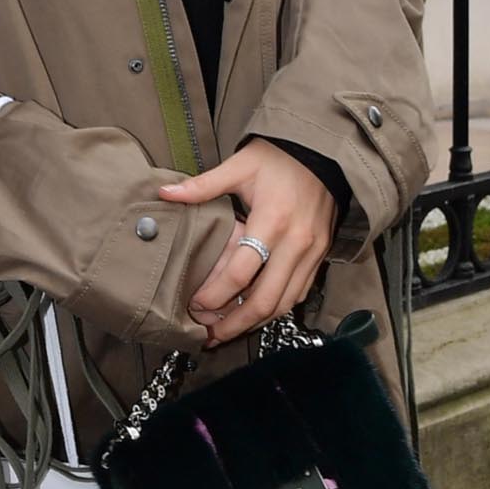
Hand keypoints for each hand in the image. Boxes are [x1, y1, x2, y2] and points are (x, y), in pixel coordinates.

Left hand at [161, 139, 337, 347]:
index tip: (195, 304)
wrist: (324, 152)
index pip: (241, 273)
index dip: (215, 295)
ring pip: (284, 303)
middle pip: (264, 300)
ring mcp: (312, 253)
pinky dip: (277, 309)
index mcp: (272, 221)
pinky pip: (298, 293)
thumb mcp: (240, 165)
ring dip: (255, 322)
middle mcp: (295, 243)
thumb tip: (166, 193)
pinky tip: (255, 315)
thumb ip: (203, 185)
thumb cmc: (279, 158)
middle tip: (209, 335)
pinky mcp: (320, 256)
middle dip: (234, 324)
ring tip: (228, 332)